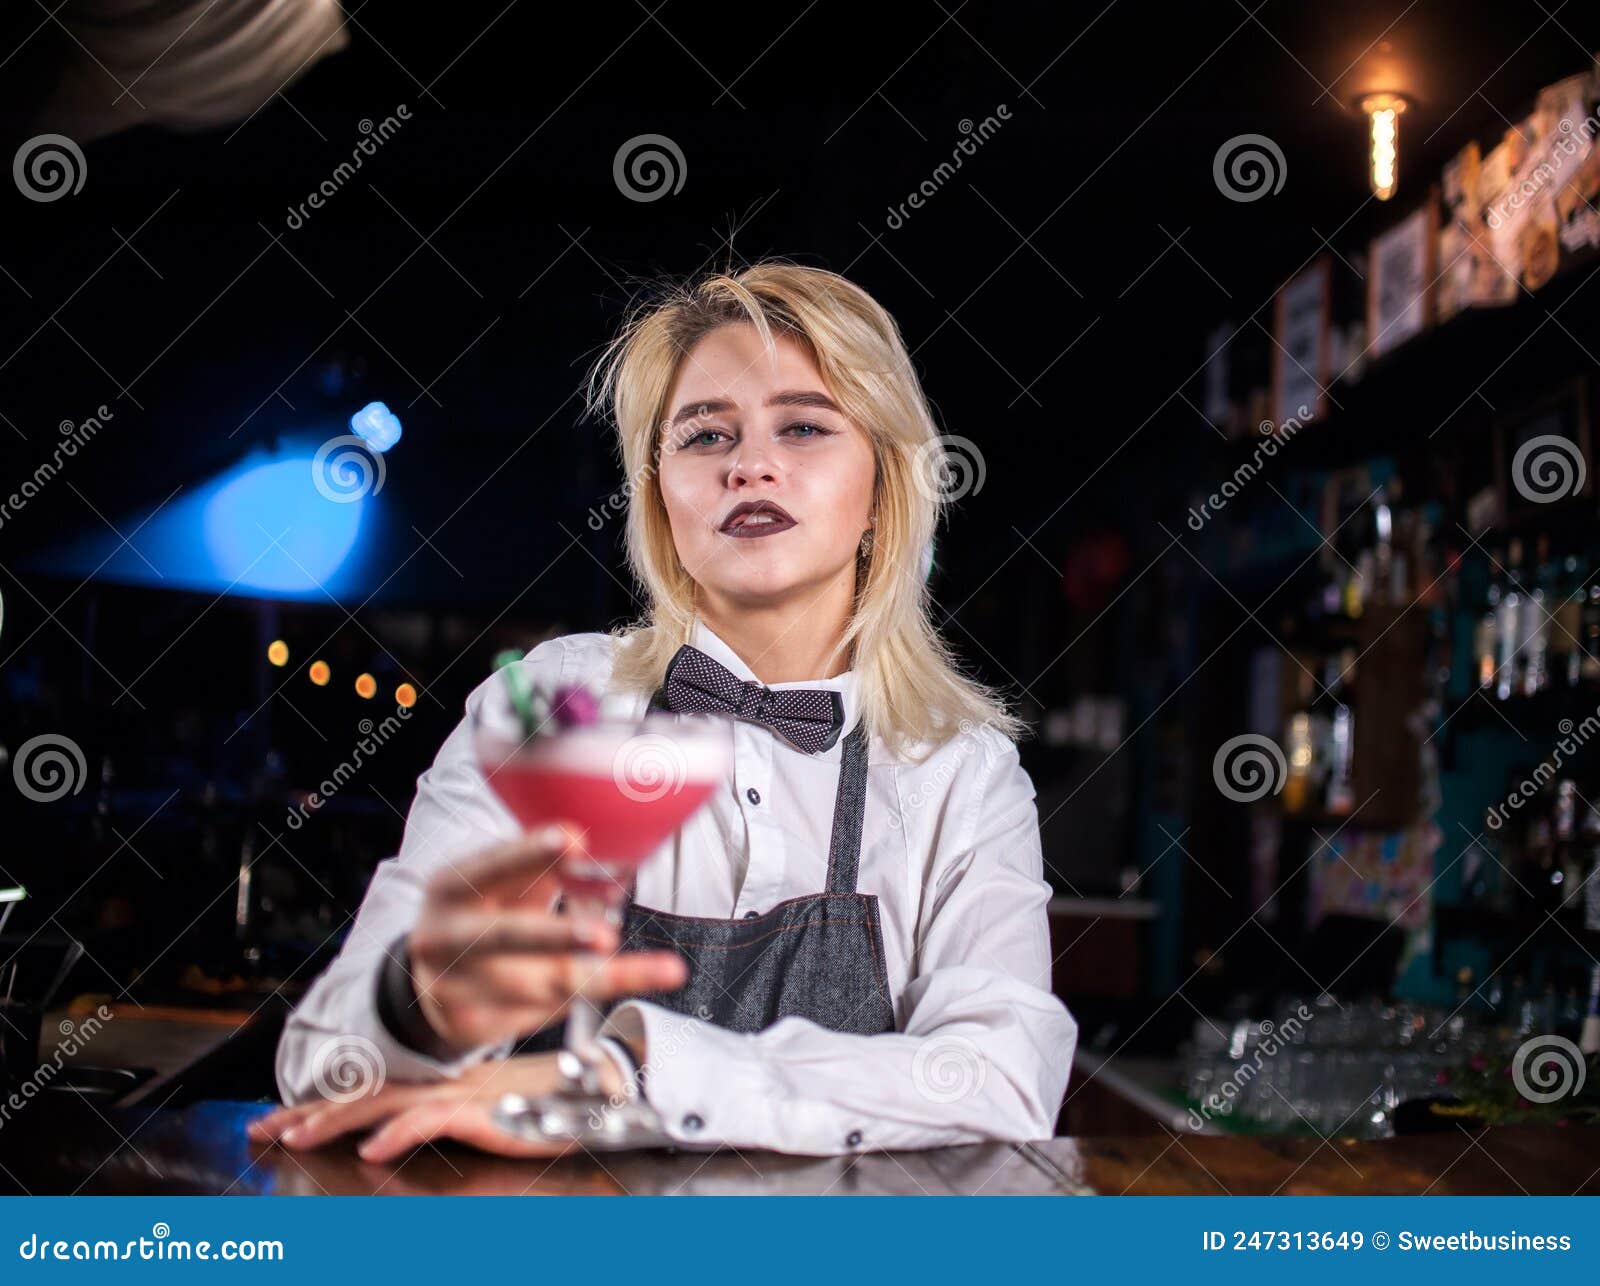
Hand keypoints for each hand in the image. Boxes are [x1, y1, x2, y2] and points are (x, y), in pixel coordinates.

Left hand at [247, 1053, 610, 1161]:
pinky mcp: (484, 1110)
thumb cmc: (552, 1101)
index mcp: (441, 1084)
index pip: (372, 1092)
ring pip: (386, 1104)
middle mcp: (442, 1084)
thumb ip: (455, 1117)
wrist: (601, 1083)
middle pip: (364, 1094)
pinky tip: (372, 1150)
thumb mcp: (494, 1111)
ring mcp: (461, 1094)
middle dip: (309, 1112)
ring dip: (338, 1120)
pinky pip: (432, 1121)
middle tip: (261, 1129)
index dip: (324, 1104)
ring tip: (295, 1136)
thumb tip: (409, 1135)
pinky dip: (400, 1133)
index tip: (280, 1119)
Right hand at [407, 823, 686, 1048]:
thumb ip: (545, 865)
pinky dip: (580, 995)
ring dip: (604, 976)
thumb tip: (594, 850)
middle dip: (559, 937)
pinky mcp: (474, 1027)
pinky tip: (603, 980)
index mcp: (451, 886)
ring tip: (662, 969)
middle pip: (508, 937)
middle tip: (606, 937)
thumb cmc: (483, 914)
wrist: (430, 983)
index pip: (493, 865)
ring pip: (540, 985)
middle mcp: (445, 937)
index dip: (532, 853)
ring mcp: (455, 988)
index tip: (575, 841)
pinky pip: (544, 1011)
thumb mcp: (504, 881)